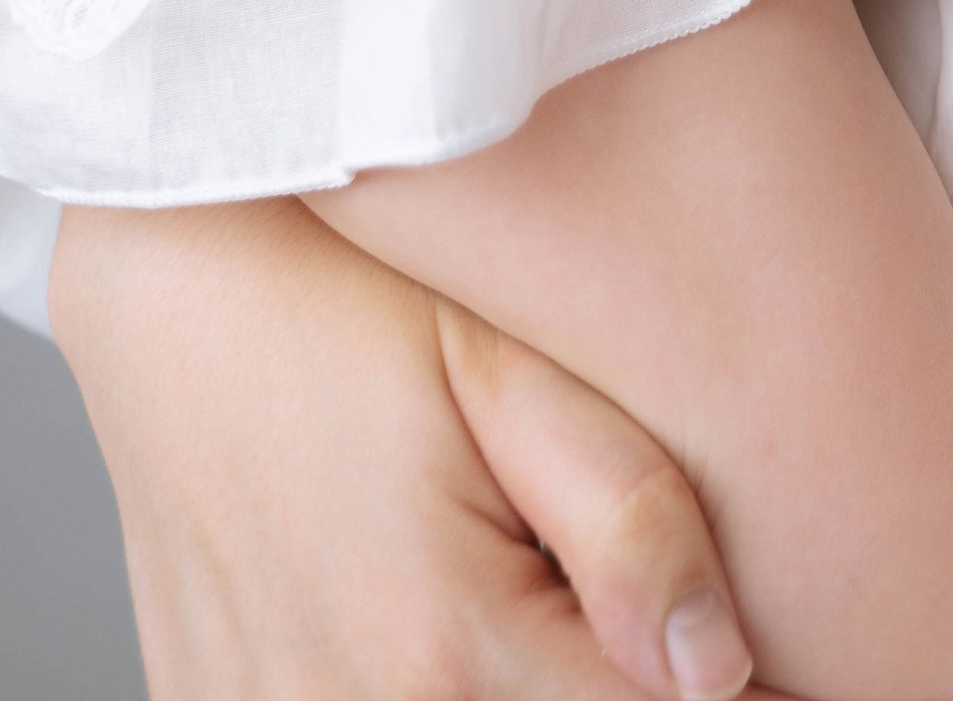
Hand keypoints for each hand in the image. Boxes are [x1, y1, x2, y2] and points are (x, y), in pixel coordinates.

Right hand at [51, 196, 768, 700]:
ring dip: (513, 687)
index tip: (783, 670)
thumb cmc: (354, 302)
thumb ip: (627, 518)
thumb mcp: (507, 372)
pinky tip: (449, 638)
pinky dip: (425, 691)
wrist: (168, 291)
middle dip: (629, 687)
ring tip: (552, 606)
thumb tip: (723, 668)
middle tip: (661, 628)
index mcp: (443, 643)